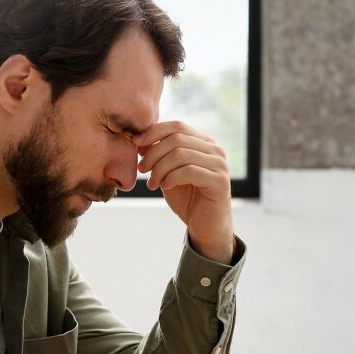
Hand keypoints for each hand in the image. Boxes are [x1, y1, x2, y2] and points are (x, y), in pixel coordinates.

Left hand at [133, 120, 234, 263]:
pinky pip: (189, 171)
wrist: (205, 227)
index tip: (135, 143)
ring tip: (152, 184)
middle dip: (153, 153)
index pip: (177, 126)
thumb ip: (159, 156)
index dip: (153, 132)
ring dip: (160, 169)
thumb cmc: (187, 199)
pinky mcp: (219, 181)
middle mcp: (215, 150)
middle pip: (176, 138)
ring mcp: (219, 165)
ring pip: (181, 154)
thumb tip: (140, 139)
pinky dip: (171, 178)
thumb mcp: (167, 173)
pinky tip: (165, 187)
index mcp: (203, 143)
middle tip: (142, 169)